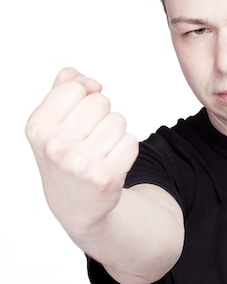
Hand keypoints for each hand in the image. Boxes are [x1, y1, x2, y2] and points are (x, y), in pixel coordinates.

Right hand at [26, 68, 138, 238]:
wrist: (75, 203)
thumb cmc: (65, 154)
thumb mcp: (51, 121)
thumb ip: (63, 88)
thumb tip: (85, 80)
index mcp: (38, 127)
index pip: (76, 86)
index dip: (84, 96)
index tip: (78, 114)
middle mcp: (56, 146)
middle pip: (101, 101)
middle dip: (101, 114)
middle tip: (90, 137)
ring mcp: (80, 163)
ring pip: (119, 120)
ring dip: (115, 132)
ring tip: (100, 150)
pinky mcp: (106, 177)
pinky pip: (131, 141)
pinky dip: (126, 148)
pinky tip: (111, 162)